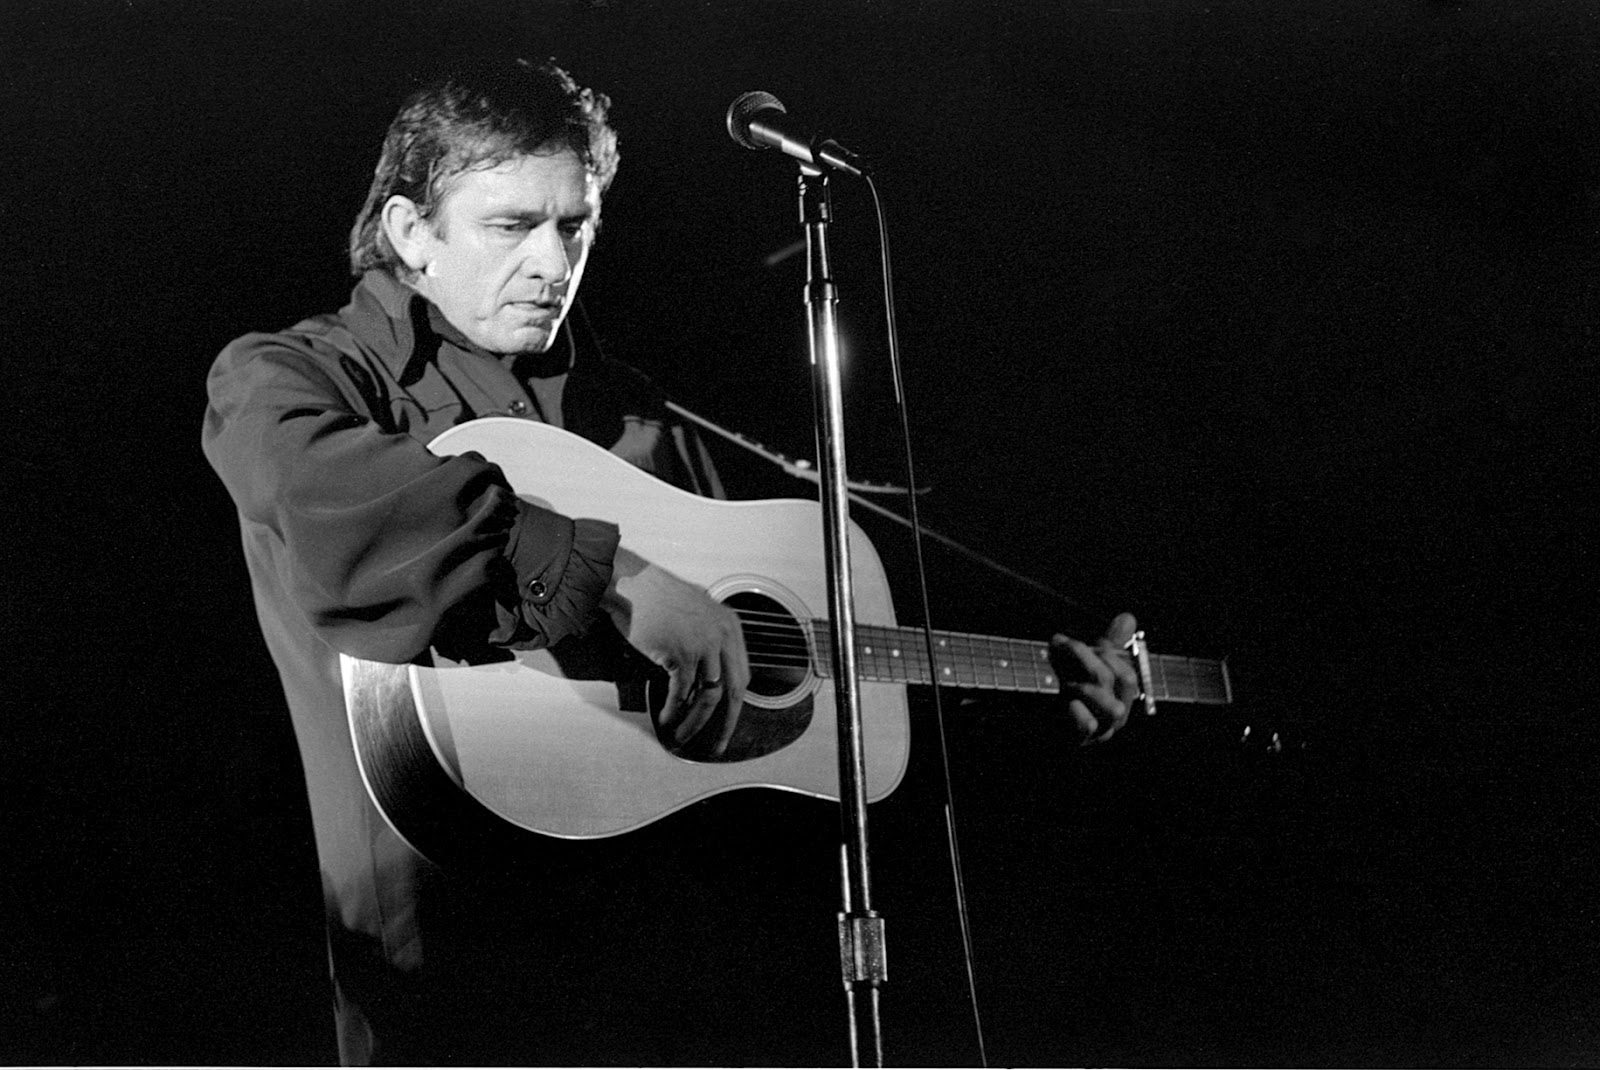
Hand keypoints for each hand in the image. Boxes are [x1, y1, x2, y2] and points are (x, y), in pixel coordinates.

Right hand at [602, 547, 748, 754]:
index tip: (728, 721)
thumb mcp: (697, 614)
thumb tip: (710, 675)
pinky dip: (673, 711)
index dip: (735, 702)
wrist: (631, 585)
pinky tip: (666, 720)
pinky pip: (681, 694)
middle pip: (735, 690)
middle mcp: (723, 636)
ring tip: (683, 737)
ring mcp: (703, 646)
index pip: (743, 674)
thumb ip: (710, 639)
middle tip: (719, 744)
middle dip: (728, 723)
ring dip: (695, 723)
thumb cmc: (657, 600)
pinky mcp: (681, 655)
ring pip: (708, 697)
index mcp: (731, 627)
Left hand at [1050, 612, 1140, 744]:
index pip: (1129, 673)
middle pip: (1123, 682)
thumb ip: (1108, 643)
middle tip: (1068, 646)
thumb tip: (1128, 617)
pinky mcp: (1079, 741)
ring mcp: (1101, 731)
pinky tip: (1068, 704)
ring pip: (1113, 706)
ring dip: (1085, 685)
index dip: (1108, 653)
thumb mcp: (1086, 664)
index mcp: (1121, 698)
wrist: (1039, 726)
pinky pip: (1088, 725)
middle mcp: (1117, 717)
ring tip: (1064, 681)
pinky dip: (1078, 712)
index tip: (1084, 641)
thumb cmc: (1068, 693)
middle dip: (1094, 659)